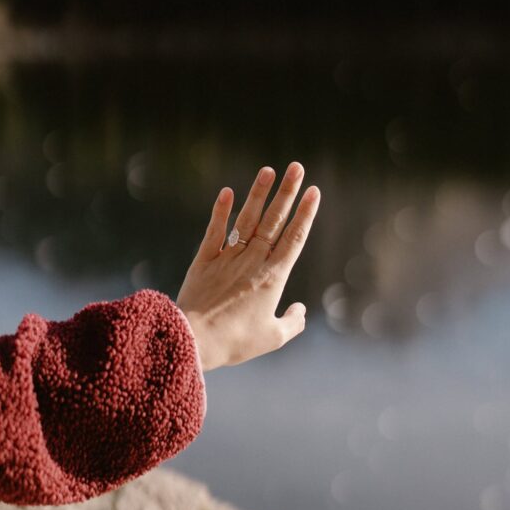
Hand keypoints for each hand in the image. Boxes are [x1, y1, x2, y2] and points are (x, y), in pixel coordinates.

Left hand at [176, 161, 320, 371]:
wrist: (195, 340)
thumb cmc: (236, 342)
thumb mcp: (272, 338)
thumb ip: (292, 322)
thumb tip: (300, 310)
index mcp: (273, 277)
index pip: (293, 238)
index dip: (305, 213)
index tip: (314, 190)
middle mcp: (253, 261)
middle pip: (274, 220)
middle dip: (287, 192)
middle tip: (297, 167)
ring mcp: (228, 257)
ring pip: (247, 219)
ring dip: (259, 193)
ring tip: (268, 170)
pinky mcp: (205, 259)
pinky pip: (215, 230)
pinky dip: (221, 211)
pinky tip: (227, 191)